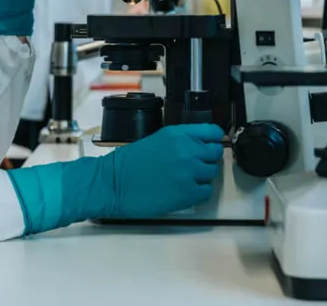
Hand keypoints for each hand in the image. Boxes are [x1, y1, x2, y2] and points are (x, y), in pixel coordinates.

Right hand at [6, 123, 224, 233]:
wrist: (112, 184)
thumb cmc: (127, 163)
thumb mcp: (155, 141)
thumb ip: (179, 142)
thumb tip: (198, 148)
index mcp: (176, 134)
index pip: (212, 132)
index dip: (213, 140)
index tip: (210, 145)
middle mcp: (187, 150)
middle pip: (214, 154)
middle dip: (205, 160)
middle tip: (190, 167)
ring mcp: (190, 172)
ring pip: (211, 174)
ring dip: (200, 177)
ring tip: (181, 180)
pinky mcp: (189, 193)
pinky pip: (206, 192)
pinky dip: (197, 193)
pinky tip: (181, 192)